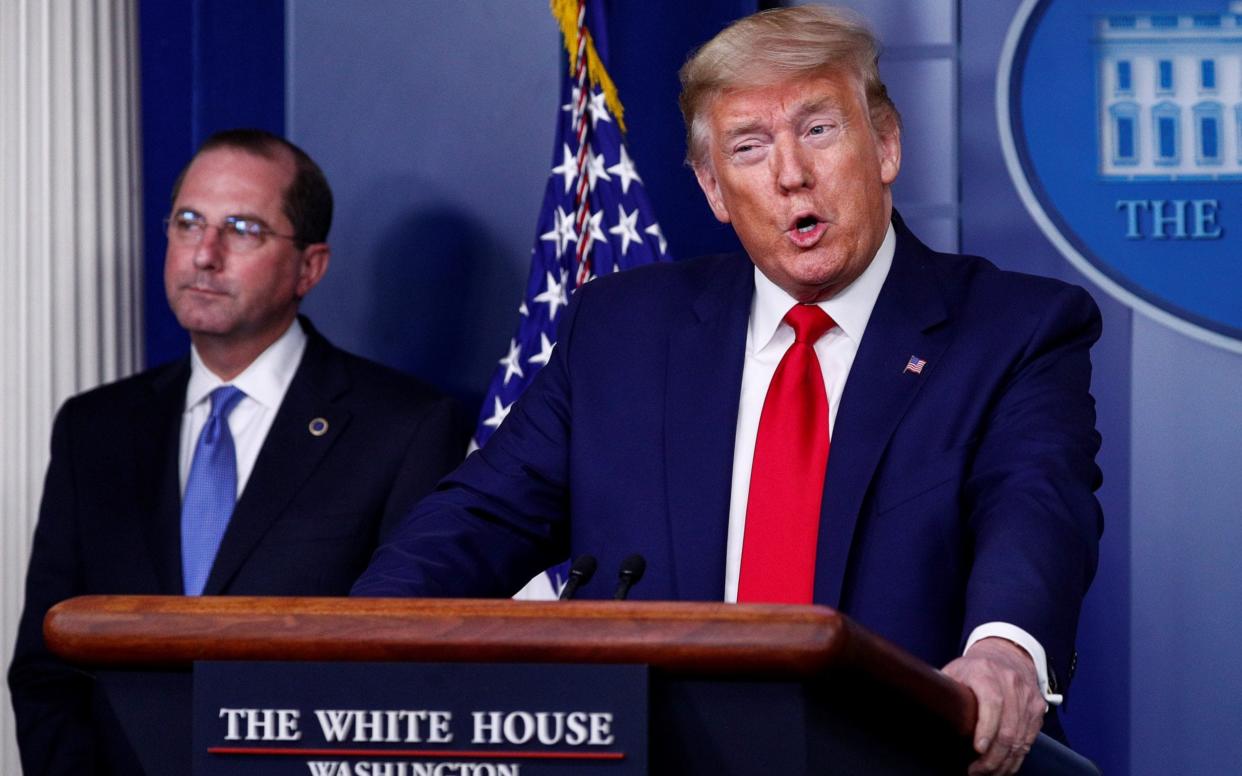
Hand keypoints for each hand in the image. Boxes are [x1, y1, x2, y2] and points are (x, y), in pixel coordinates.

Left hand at [942, 637, 1045, 774]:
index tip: (978, 749)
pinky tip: (1004, 766)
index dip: (986, 728)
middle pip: (1008, 727)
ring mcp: (1027, 695)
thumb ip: (942, 690)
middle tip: (976, 771)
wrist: (1006, 654)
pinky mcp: (1037, 707)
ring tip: (988, 773)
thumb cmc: (974, 668)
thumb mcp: (954, 671)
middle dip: (993, 756)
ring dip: (1004, 762)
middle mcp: (1010, 682)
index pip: (992, 701)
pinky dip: (1017, 757)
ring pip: (1020, 738)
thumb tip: (923, 709)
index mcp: (985, 672)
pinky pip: (1029, 739)